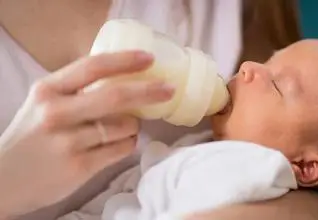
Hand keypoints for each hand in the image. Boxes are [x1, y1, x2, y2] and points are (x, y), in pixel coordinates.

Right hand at [0, 51, 173, 217]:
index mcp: (48, 90)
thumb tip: (122, 76)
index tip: (149, 59)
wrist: (4, 179)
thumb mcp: (44, 104)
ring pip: (124, 126)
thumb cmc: (31, 137)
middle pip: (115, 96)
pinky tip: (122, 142)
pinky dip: (129, 143)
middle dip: (149, 91)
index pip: (93, 66)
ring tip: (127, 126)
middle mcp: (56, 113)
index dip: (125, 60)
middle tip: (168, 89)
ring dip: (135, 124)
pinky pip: (122, 149)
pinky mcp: (79, 166)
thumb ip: (75, 89)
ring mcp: (68, 142)